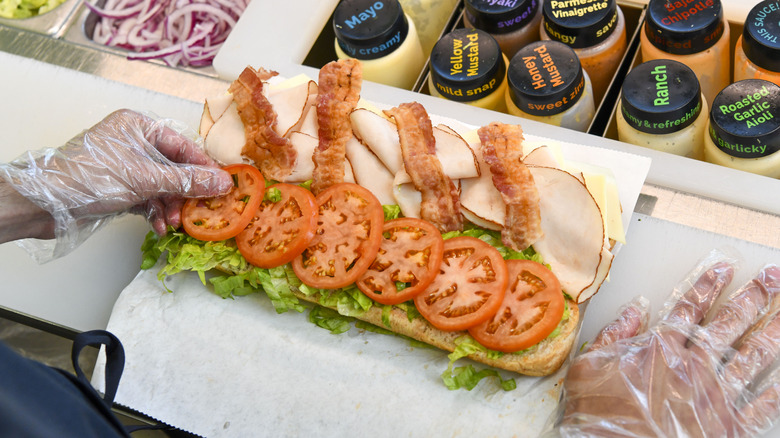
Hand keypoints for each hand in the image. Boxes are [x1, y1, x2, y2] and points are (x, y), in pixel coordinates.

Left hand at [0, 109, 232, 258]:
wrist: (46, 204)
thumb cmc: (91, 178)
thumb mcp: (146, 179)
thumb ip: (187, 181)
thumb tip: (223, 182)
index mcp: (138, 126)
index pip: (182, 146)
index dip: (203, 168)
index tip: (222, 186)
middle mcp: (133, 142)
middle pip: (174, 168)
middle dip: (184, 193)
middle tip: (197, 211)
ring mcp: (125, 166)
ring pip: (162, 186)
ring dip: (171, 207)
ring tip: (174, 224)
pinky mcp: (119, 187)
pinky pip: (148, 198)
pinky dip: (155, 212)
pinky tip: (159, 227)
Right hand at [558, 254, 779, 436]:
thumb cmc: (599, 417)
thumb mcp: (588, 367)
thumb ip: (614, 335)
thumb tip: (635, 307)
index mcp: (661, 349)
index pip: (690, 308)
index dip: (708, 286)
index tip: (724, 268)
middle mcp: (695, 367)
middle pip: (730, 324)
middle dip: (753, 297)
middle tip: (771, 278)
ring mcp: (717, 396)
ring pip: (753, 355)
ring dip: (773, 328)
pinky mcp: (730, 426)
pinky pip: (762, 403)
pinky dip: (776, 386)